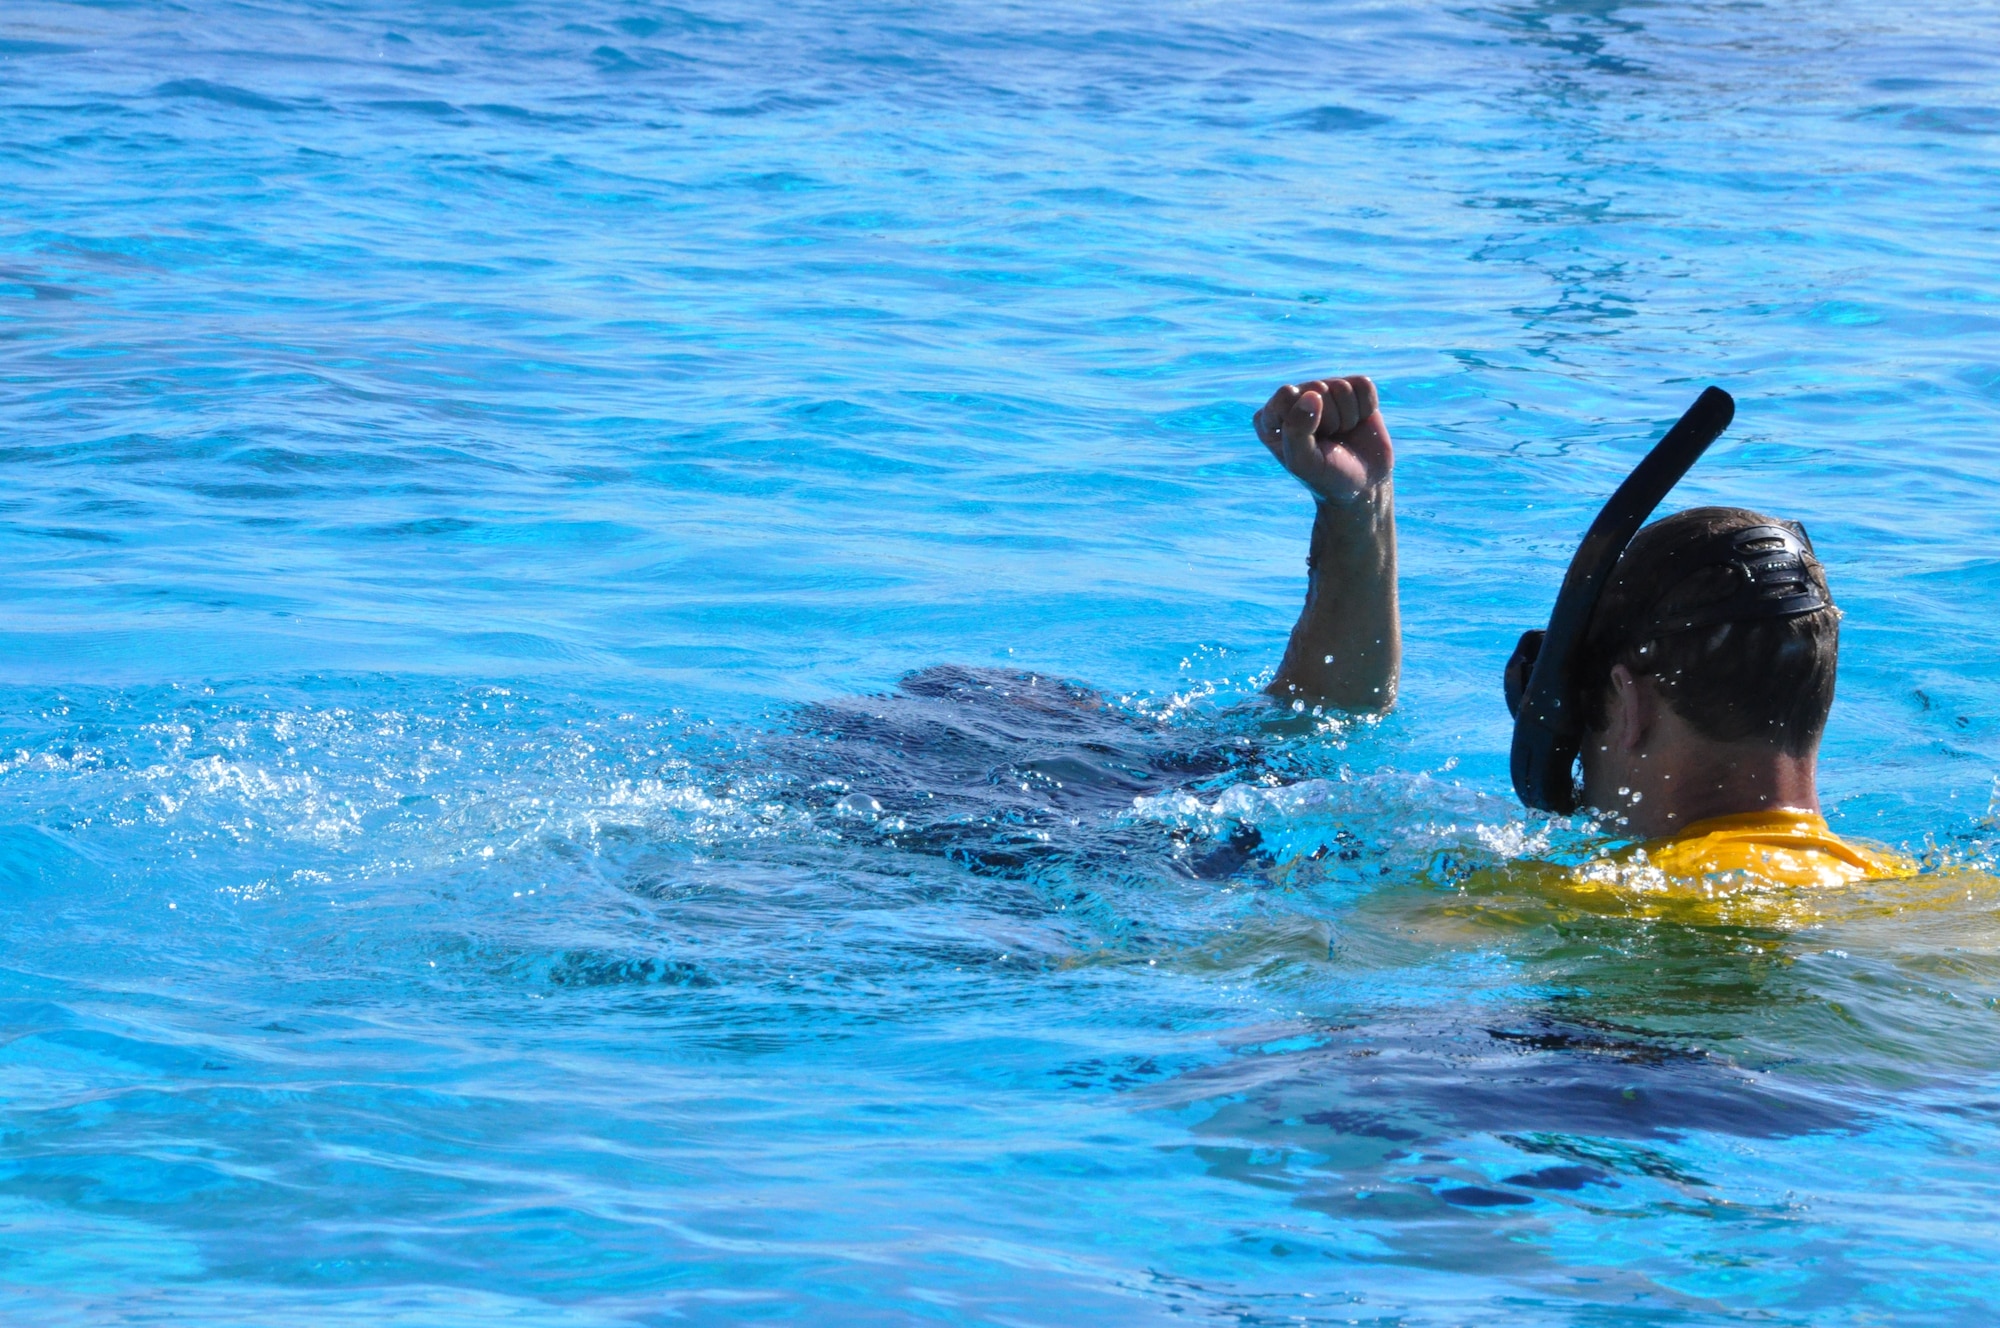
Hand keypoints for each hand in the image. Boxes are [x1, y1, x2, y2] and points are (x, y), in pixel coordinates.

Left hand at [1254, 375, 1392, 503]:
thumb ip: (1296, 431)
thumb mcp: (1304, 463)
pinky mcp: (1351, 389)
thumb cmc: (1327, 476)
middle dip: (1330, 420)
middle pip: (1317, 388)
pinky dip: (1366, 408)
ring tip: (1341, 434)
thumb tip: (1312, 395)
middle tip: (1329, 441)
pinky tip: (1357, 423)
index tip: (1310, 443)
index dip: (1306, 419)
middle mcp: (1295, 398)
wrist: (1363, 485)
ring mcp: (1324, 392)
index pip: (1286, 394)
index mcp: (1270, 416)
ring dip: (1348, 417)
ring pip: (1342, 387)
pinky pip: (1364, 385)